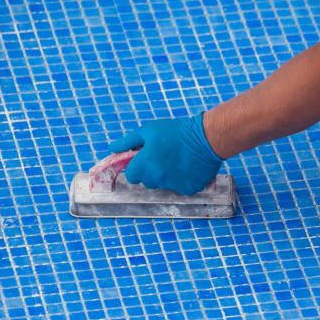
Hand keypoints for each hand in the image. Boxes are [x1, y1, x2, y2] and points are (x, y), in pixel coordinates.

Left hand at [108, 113, 222, 195]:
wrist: (207, 138)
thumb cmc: (176, 131)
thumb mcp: (148, 130)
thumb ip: (128, 142)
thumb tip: (112, 149)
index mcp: (144, 164)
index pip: (132, 176)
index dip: (137, 167)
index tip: (146, 159)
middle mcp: (157, 178)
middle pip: (148, 182)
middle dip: (151, 172)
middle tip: (163, 157)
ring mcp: (173, 185)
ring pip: (164, 186)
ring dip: (167, 177)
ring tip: (177, 160)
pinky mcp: (188, 189)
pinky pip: (180, 188)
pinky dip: (183, 180)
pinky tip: (188, 167)